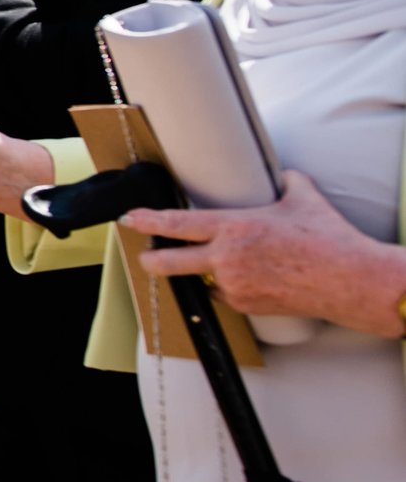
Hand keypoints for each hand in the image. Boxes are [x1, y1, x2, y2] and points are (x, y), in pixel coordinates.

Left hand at [130, 171, 405, 336]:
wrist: (351, 281)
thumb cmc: (328, 239)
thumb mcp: (303, 198)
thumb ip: (285, 183)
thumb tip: (282, 174)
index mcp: (234, 227)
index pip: (176, 224)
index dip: (147, 221)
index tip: (129, 217)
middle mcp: (227, 258)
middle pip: (169, 263)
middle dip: (150, 259)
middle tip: (145, 255)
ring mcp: (234, 285)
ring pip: (201, 280)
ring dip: (204, 273)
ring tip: (227, 264)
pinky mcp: (247, 306)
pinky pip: (224, 295)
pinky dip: (228, 288)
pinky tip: (250, 279)